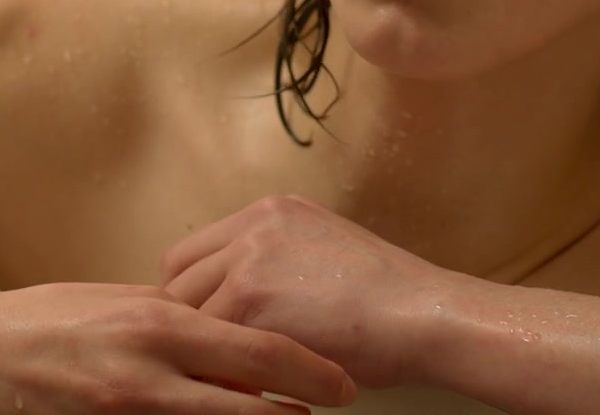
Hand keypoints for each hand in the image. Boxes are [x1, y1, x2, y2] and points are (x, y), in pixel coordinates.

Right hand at [0, 281, 355, 412]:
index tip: (344, 384)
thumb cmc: (45, 323)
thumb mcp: (120, 304)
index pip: (257, 352)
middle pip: (251, 407)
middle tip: (333, 411)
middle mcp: (149, 376)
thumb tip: (236, 327)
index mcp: (157, 326)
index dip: (311, 372)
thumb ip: (180, 318)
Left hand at [160, 195, 449, 389]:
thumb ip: (276, 263)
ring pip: (187, 312)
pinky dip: (220, 368)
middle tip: (204, 359)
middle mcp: (253, 225)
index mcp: (270, 212)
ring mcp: (248, 258)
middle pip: (176, 278)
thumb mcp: (324, 254)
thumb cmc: (388, 302)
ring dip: (201, 347)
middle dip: (187, 321)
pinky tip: (242, 387)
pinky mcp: (249, 298)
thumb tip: (239, 303)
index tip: (202, 329)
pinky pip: (208, 341)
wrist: (422, 315)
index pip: (193, 253)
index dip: (192, 297)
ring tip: (222, 377)